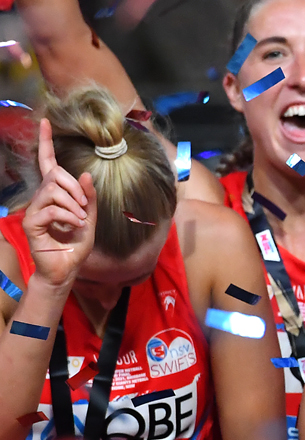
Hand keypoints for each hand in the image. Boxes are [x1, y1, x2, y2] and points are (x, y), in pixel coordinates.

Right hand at [22, 119, 95, 287]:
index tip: (45, 122)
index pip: (48, 164)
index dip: (46, 143)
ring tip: (80, 221)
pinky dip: (68, 217)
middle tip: (84, 208)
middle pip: (55, 176)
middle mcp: (41, 198)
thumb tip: (84, 174)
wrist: (67, 269)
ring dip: (73, 205)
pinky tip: (74, 226)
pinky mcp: (31, 223)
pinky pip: (52, 209)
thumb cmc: (76, 244)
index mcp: (55, 194)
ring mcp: (34, 209)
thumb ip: (89, 198)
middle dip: (75, 188)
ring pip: (53, 191)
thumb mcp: (90, 218)